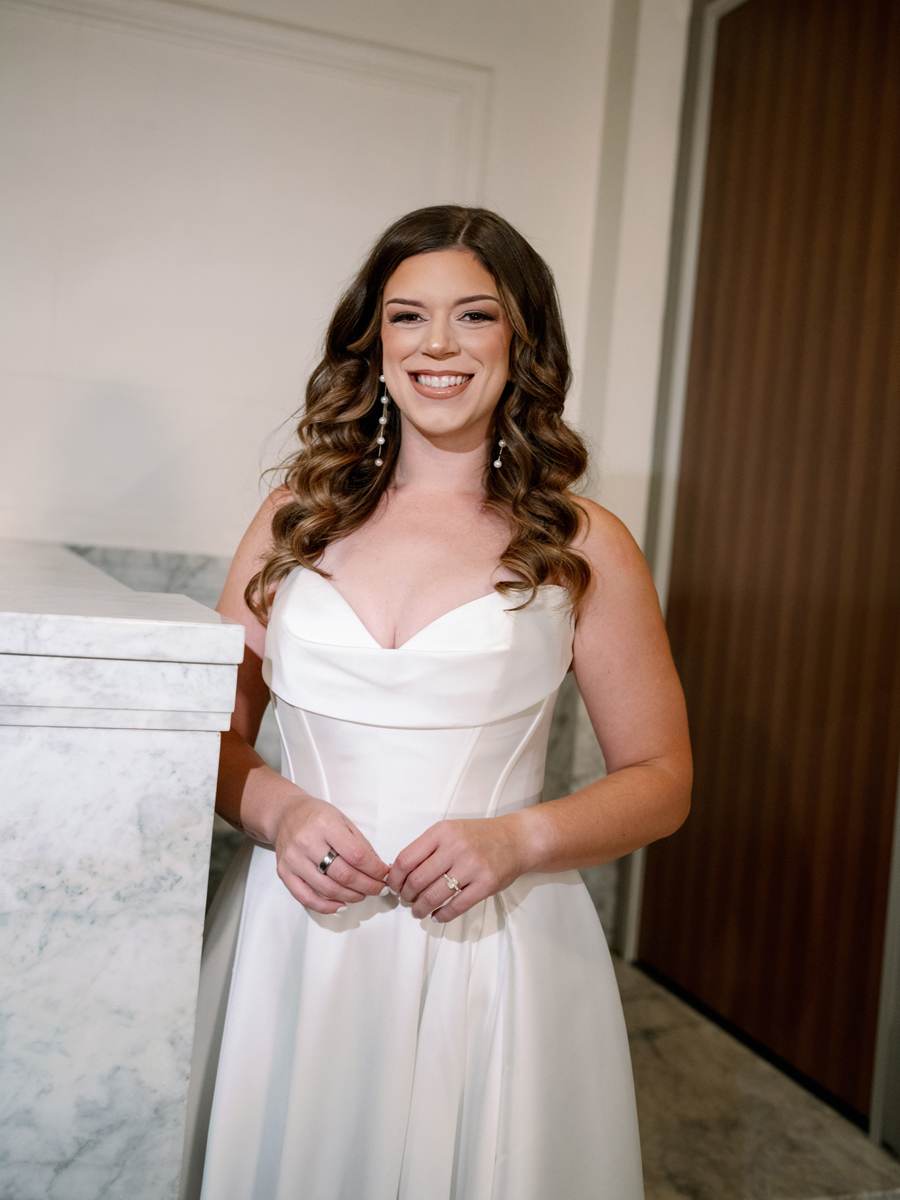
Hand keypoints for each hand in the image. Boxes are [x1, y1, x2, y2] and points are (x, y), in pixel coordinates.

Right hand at [273, 794, 389, 914]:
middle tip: (378, 888)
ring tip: (363, 895)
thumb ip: (360, 844)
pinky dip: (325, 907)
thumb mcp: (342, 820)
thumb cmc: (315, 816)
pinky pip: (305, 898)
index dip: (374, 870)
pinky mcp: (284, 872)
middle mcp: (307, 842)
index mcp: (326, 825)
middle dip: (367, 886)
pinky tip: (340, 905)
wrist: (285, 814)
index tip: (384, 875)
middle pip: (343, 874)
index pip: (356, 855)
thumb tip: (378, 868)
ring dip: (350, 896)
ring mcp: (294, 860)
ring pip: (328, 888)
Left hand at [387, 814, 532, 922]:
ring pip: (434, 896)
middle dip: (407, 896)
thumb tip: (399, 872)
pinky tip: (437, 916)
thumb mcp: (450, 831)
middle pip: (417, 881)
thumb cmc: (479, 836)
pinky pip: (456, 906)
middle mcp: (455, 847)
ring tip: (418, 911)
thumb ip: (426, 848)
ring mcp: (472, 866)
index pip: (406, 859)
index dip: (395, 878)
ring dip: (421, 909)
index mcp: (441, 832)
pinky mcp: (485, 884)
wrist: (516, 839)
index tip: (394, 886)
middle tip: (407, 900)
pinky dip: (442, 916)